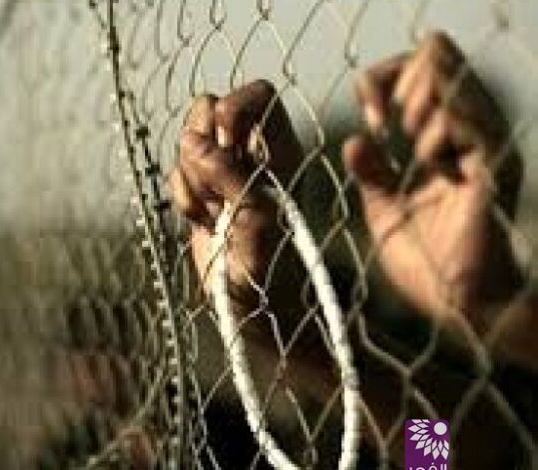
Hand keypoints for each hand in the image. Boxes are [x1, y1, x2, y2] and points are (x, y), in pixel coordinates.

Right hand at [168, 80, 303, 308]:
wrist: (253, 308)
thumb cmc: (269, 272)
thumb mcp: (259, 226)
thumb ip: (235, 182)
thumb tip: (203, 149)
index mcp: (281, 151)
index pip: (258, 94)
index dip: (234, 109)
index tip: (227, 146)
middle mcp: (252, 154)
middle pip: (210, 109)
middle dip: (201, 148)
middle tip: (216, 191)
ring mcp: (223, 172)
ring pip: (188, 140)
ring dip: (190, 177)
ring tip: (212, 212)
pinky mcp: (200, 191)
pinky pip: (175, 172)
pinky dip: (182, 198)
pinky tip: (202, 222)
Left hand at [345, 31, 521, 327]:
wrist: (462, 307)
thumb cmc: (430, 265)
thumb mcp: (385, 210)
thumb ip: (372, 173)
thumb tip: (355, 140)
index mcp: (445, 138)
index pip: (418, 65)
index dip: (380, 80)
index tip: (371, 121)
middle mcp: (470, 132)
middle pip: (437, 51)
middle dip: (399, 80)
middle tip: (390, 126)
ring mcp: (485, 146)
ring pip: (450, 72)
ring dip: (415, 102)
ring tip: (410, 143)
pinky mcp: (493, 170)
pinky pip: (467, 120)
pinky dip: (435, 132)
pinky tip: (428, 159)